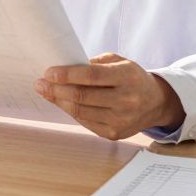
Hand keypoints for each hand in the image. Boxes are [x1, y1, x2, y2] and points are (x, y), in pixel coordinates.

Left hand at [35, 53, 184, 140]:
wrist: (155, 103)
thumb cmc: (131, 77)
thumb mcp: (118, 61)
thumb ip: (94, 63)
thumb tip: (64, 69)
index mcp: (127, 77)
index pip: (91, 76)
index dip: (67, 74)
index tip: (48, 72)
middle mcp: (126, 100)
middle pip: (83, 96)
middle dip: (56, 89)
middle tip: (40, 83)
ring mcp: (121, 120)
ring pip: (81, 111)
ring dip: (59, 101)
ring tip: (46, 92)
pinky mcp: (114, 134)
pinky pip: (85, 122)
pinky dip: (70, 111)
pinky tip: (61, 102)